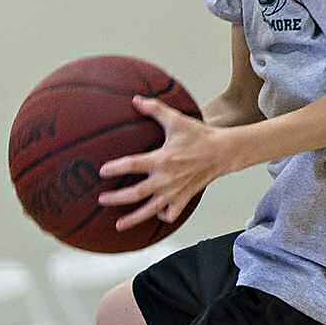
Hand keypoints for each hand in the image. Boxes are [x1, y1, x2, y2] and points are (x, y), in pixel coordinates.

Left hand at [98, 96, 231, 230]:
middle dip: (116, 198)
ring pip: (150, 210)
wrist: (223, 151)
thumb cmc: (200, 136)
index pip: (132, 165)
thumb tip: (136, 100)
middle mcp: (166, 179)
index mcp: (162, 159)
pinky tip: (155, 214)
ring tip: (119, 225)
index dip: (115, 168)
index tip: (102, 171)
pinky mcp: (184, 198)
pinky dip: (162, 216)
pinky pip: (171, 213)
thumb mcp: (177, 120)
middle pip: (136, 193)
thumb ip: (155, 109)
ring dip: (133, 219)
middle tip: (102, 199)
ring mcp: (175, 191)